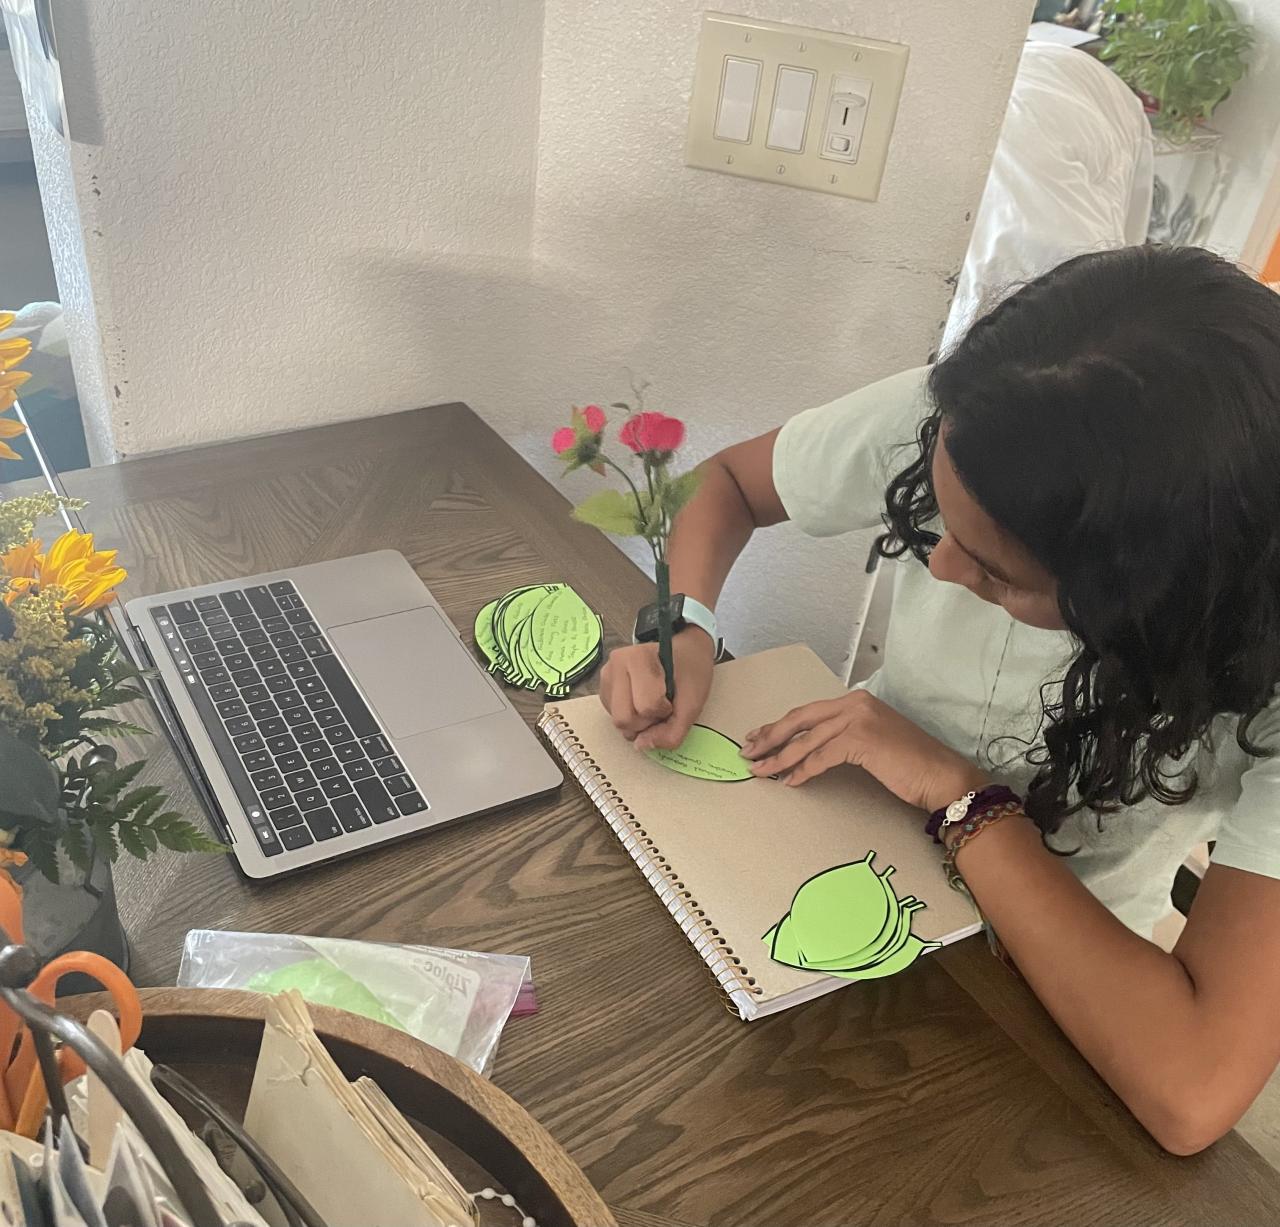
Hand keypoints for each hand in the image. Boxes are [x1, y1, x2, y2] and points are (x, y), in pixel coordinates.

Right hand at [599, 630, 715, 750]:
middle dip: (647, 721)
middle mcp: (614, 664)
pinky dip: (632, 716)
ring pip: (617, 720)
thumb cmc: (691, 670)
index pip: (645, 706)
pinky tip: (643, 701)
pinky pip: (614, 715)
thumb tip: (640, 745)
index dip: (664, 710)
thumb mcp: (693, 703)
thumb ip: (672, 731)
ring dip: (639, 721)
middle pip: (623, 718)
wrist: (686, 652)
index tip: (672, 696)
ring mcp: (606, 676)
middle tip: (663, 706)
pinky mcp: (604, 688)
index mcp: (636, 658)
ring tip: (654, 702)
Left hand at [741, 690, 987, 811]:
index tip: (758, 736)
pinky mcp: (862, 739)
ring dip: (779, 758)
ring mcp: (858, 719)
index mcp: (856, 701)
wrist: (942, 776)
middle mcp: (854, 704)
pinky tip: (790, 782)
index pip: (807, 712)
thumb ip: (844, 738)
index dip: (779, 726)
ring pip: (806, 740)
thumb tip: (810, 751)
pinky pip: (821, 757)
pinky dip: (802, 771)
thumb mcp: (873, 742)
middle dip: (769, 736)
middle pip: (799, 720)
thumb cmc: (911, 765)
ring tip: (760, 770)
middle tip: (747, 751)